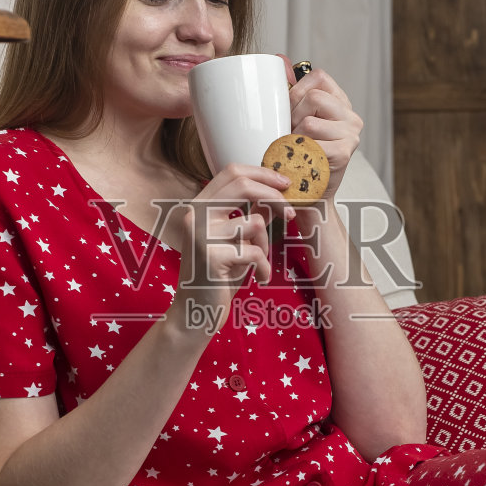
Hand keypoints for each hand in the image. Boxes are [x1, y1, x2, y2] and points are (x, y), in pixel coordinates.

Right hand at [167, 164, 293, 332]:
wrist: (196, 313)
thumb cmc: (218, 275)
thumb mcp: (231, 240)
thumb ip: (245, 215)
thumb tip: (274, 192)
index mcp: (198, 206)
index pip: (231, 172)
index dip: (262, 173)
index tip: (284, 183)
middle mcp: (194, 215)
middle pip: (242, 186)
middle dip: (274, 196)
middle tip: (291, 212)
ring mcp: (200, 235)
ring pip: (255, 222)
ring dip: (266, 244)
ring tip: (260, 261)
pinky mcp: (212, 256)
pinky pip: (255, 252)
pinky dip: (264, 267)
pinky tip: (259, 278)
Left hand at [279, 56, 361, 200]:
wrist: (306, 195)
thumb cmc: (298, 154)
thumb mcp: (293, 118)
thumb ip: (289, 90)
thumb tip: (279, 58)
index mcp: (340, 102)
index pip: (318, 77)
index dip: (296, 91)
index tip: (290, 110)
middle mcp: (351, 117)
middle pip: (313, 98)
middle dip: (293, 116)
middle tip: (290, 134)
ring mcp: (351, 135)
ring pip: (309, 122)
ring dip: (293, 137)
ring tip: (294, 150)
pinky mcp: (344, 154)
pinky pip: (311, 144)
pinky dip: (297, 153)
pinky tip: (299, 161)